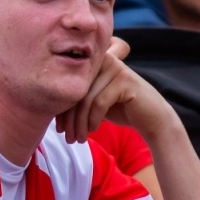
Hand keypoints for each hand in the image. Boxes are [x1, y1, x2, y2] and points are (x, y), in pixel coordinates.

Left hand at [55, 37, 175, 144]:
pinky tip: (94, 130)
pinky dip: (94, 120)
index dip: (61, 109)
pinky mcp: (125, 80)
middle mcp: (102, 60)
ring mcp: (115, 68)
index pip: (69, 86)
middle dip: (69, 119)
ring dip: (80, 123)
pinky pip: (100, 102)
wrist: (151, 118)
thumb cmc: (119, 110)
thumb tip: (48, 109)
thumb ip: (76, 99)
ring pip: (86, 99)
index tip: (59, 129)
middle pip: (76, 91)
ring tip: (80, 139)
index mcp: (92, 62)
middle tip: (68, 138)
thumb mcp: (93, 102)